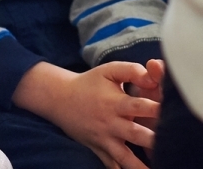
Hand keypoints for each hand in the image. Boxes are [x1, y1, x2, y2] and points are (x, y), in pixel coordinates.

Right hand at [12, 60, 160, 168]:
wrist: (60, 98)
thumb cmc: (89, 83)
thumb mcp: (107, 71)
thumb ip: (130, 70)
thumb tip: (151, 75)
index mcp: (115, 102)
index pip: (138, 105)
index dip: (155, 108)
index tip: (169, 111)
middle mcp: (111, 122)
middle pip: (135, 134)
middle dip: (152, 140)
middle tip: (168, 142)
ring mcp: (105, 139)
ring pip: (125, 158)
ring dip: (140, 166)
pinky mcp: (99, 150)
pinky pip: (112, 166)